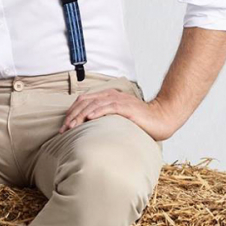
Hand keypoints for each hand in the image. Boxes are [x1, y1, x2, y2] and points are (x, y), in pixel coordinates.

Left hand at [57, 91, 175, 141]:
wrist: (161, 118)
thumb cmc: (140, 121)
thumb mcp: (118, 118)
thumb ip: (105, 119)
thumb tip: (88, 130)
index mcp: (108, 96)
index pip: (84, 100)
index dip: (72, 111)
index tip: (64, 126)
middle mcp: (111, 95)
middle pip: (85, 102)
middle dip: (72, 115)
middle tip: (63, 129)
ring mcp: (119, 100)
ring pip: (94, 104)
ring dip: (81, 115)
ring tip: (71, 126)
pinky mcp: (127, 107)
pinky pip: (109, 107)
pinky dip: (97, 111)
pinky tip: (89, 118)